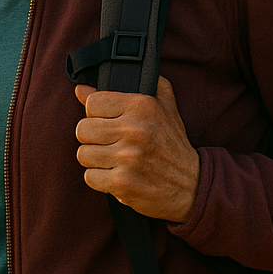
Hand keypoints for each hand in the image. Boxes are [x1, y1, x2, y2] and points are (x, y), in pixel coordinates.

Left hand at [74, 76, 199, 222]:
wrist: (192, 185)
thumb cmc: (172, 143)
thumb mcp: (161, 106)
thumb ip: (125, 87)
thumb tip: (80, 89)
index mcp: (142, 105)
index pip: (92, 103)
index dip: (97, 114)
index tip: (109, 122)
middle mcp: (135, 130)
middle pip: (83, 129)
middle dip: (93, 138)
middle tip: (110, 143)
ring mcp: (128, 158)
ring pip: (83, 154)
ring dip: (96, 159)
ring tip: (114, 160)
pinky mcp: (122, 183)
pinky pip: (89, 177)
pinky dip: (100, 179)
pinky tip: (117, 175)